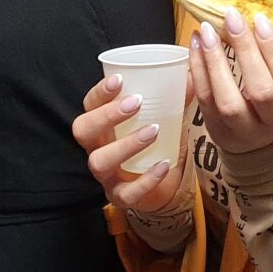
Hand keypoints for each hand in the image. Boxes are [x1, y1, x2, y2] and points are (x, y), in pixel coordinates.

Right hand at [72, 73, 193, 212]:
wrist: (166, 187)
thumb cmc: (156, 145)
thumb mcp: (165, 118)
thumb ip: (173, 98)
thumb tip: (188, 75)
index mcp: (102, 125)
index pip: (89, 104)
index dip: (100, 92)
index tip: (119, 79)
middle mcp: (97, 148)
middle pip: (83, 130)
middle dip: (106, 115)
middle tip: (136, 103)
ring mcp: (107, 175)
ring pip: (99, 162)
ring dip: (124, 145)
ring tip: (152, 131)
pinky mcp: (121, 197)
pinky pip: (127, 193)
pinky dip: (146, 180)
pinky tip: (163, 164)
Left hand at [189, 8, 272, 154]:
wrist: (261, 144)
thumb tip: (257, 13)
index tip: (261, 20)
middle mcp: (272, 121)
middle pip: (261, 91)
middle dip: (246, 51)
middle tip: (232, 17)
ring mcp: (243, 130)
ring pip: (229, 101)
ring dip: (216, 61)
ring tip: (207, 30)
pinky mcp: (217, 129)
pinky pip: (205, 99)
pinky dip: (198, 69)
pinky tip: (196, 44)